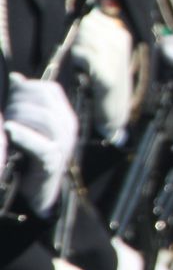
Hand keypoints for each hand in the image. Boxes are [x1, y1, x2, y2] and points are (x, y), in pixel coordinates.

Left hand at [6, 77, 77, 216]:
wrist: (35, 191)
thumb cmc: (27, 155)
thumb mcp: (26, 124)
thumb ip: (22, 102)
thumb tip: (15, 78)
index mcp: (63, 115)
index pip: (48, 90)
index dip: (25, 89)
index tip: (7, 96)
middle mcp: (68, 128)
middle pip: (46, 102)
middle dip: (19, 102)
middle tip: (3, 111)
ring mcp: (64, 145)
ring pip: (46, 120)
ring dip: (20, 116)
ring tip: (4, 123)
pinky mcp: (54, 163)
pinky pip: (43, 145)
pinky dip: (24, 135)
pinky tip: (9, 130)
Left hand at [71, 9, 132, 140]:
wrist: (114, 108)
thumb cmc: (103, 78)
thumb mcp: (104, 51)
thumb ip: (95, 32)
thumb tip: (87, 12)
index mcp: (121, 35)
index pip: (92, 17)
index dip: (82, 28)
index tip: (86, 44)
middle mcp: (121, 42)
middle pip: (86, 25)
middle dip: (79, 39)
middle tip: (85, 57)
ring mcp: (115, 56)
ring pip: (83, 39)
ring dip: (78, 52)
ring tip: (86, 65)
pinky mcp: (107, 72)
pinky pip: (83, 55)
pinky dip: (79, 62)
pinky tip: (86, 72)